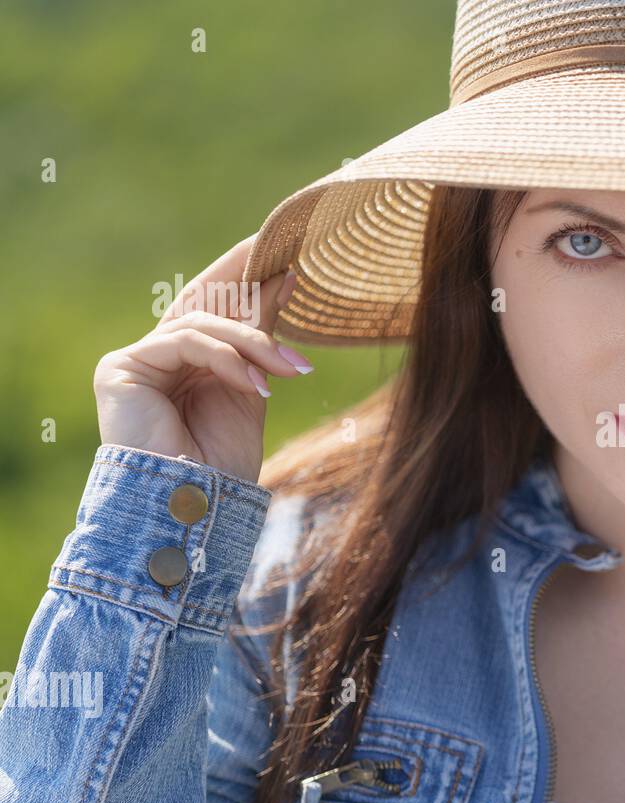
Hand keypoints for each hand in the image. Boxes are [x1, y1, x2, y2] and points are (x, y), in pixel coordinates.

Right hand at [93, 234, 311, 484]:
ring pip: (201, 325)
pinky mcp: (120, 368)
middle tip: (286, 261)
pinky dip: (226, 358)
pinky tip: (256, 383)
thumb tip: (284, 279)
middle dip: (244, 279)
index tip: (289, 265)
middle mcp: (156, 358)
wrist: (194, 507)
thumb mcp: (252, 386)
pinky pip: (183, 342)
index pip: (215, 310)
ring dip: (254, 344)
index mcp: (185, 365)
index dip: (245, 281)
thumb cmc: (222, 462)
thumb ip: (259, 336)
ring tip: (292, 369)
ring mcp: (135, 362)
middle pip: (202, 305)